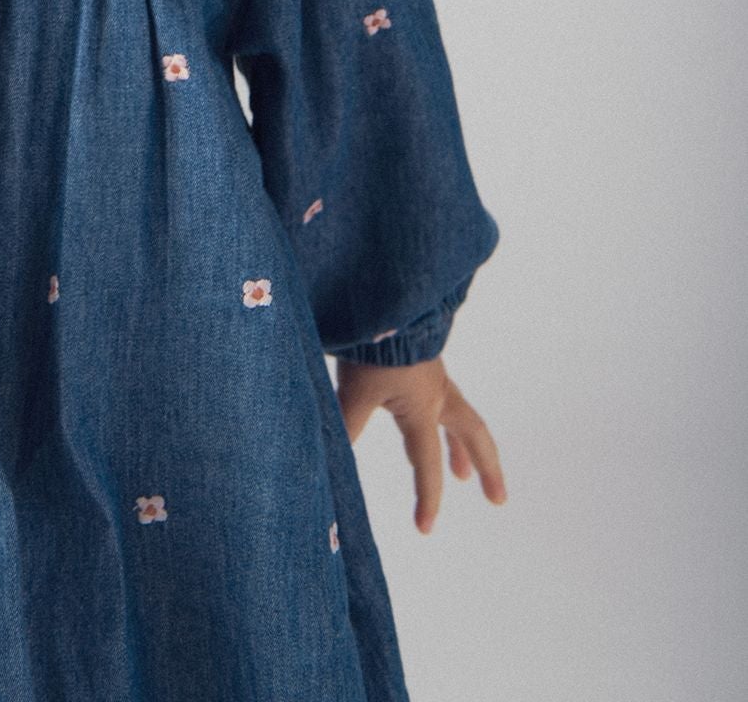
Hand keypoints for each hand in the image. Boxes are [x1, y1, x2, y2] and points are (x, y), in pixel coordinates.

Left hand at [333, 356, 507, 533]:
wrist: (382, 299)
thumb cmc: (368, 345)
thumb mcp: (352, 392)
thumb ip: (345, 429)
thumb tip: (332, 465)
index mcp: (421, 408)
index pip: (426, 464)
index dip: (427, 500)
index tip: (426, 530)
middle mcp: (435, 393)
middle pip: (473, 435)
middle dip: (487, 468)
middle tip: (498, 498)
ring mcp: (433, 374)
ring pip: (461, 416)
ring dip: (465, 446)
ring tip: (463, 473)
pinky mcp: (423, 360)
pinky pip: (445, 396)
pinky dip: (446, 417)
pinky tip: (437, 415)